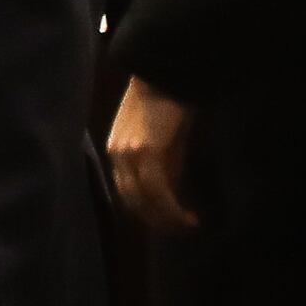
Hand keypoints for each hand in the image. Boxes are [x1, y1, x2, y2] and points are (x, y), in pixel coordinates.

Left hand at [105, 77, 197, 234]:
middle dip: (156, 221)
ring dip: (166, 219)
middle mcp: (117, 156)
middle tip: (181, 230)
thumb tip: (171, 195)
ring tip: (187, 226)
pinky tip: (188, 217)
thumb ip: (164, 167)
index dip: (147, 213)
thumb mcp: (164, 142)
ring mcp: (128, 154)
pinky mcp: (146, 151)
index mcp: (117, 154)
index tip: (169, 223)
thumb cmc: (169, 105)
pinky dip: (171, 208)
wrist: (166, 75)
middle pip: (131, 201)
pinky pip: (157, 190)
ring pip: (143, 200)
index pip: (126, 194)